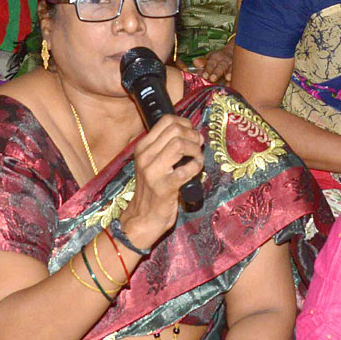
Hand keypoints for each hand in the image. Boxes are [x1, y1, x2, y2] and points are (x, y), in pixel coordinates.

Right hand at [118, 114, 204, 249]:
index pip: (166, 120)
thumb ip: (168, 148)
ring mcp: (153, 172)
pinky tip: (196, 170)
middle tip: (198, 146)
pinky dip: (196, 166)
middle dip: (193, 135)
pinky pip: (187, 168)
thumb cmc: (153, 190)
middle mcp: (145, 157)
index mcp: (142, 148)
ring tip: (197, 158)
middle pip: (175, 130)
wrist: (142, 219)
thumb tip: (194, 134)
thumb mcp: (153, 164)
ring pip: (179, 144)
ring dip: (195, 150)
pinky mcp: (165, 187)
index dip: (185, 123)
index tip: (192, 133)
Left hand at [190, 42, 233, 83]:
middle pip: (221, 66)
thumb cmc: (217, 59)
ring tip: (227, 79)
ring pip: (231, 69)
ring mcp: (232, 65)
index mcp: (215, 58)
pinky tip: (232, 85)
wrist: (232, 53)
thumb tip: (195, 62)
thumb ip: (202, 62)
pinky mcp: (237, 71)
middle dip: (217, 73)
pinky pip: (236, 75)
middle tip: (212, 79)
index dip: (207, 70)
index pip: (210, 64)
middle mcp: (224, 61)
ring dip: (229, 74)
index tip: (204, 76)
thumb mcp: (209, 58)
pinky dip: (234, 80)